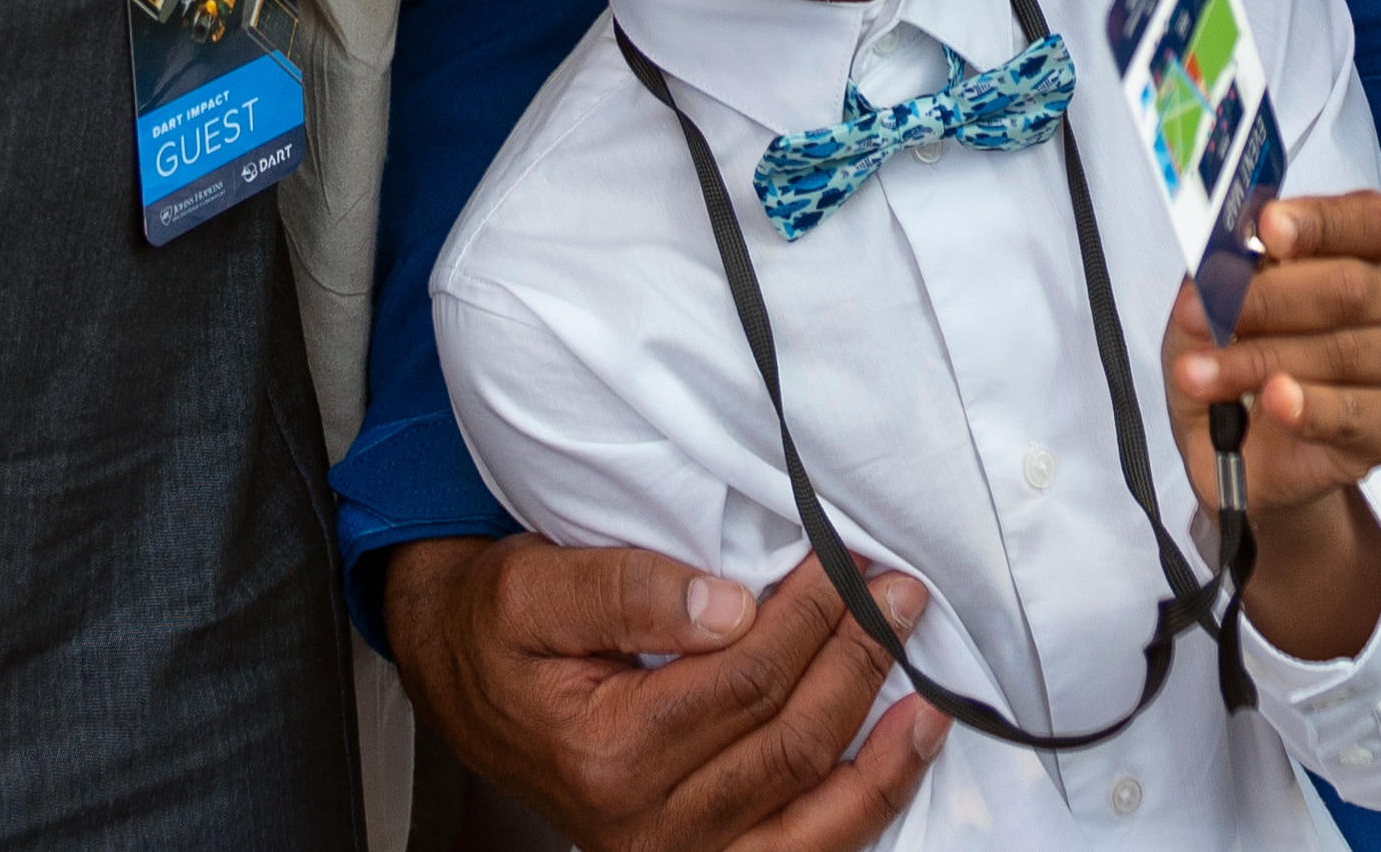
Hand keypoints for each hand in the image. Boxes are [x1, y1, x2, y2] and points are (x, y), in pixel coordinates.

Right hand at [382, 535, 945, 851]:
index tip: (845, 556)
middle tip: (895, 588)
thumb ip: (624, 588)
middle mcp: (645, 826)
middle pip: (787, 739)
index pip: (743, 678)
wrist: (465, 685)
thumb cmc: (499, 631)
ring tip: (915, 655)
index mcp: (604, 755)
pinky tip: (907, 744)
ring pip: (812, 806)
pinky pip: (807, 850)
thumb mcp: (531, 586)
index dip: (809, 615)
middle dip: (854, 654)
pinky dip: (869, 799)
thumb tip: (725, 603)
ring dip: (880, 732)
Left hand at [1164, 190, 1380, 661]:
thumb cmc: (1225, 376)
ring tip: (1207, 372)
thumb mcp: (1197, 328)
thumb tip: (1201, 283)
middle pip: (1357, 285)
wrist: (1246, 473)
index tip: (1267, 226)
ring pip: (1357, 349)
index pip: (1368, 219)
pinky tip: (1276, 406)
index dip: (1323, 219)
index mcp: (1350, 257)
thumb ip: (1204, 299)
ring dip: (1271, 357)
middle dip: (1275, 296)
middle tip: (1212, 308)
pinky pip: (1364, 417)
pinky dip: (1315, 408)